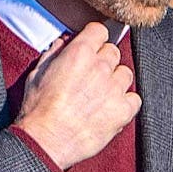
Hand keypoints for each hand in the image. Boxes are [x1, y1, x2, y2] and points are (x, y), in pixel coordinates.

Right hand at [14, 22, 139, 168]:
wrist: (45, 141)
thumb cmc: (38, 110)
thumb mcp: (37, 74)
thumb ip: (53, 54)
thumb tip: (63, 43)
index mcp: (79, 53)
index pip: (100, 30)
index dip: (95, 39)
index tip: (92, 46)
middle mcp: (100, 66)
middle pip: (113, 52)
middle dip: (103, 61)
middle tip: (91, 76)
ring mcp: (114, 88)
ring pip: (125, 74)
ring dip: (116, 81)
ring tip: (101, 95)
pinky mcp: (123, 110)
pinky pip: (135, 99)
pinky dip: (126, 103)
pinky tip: (111, 109)